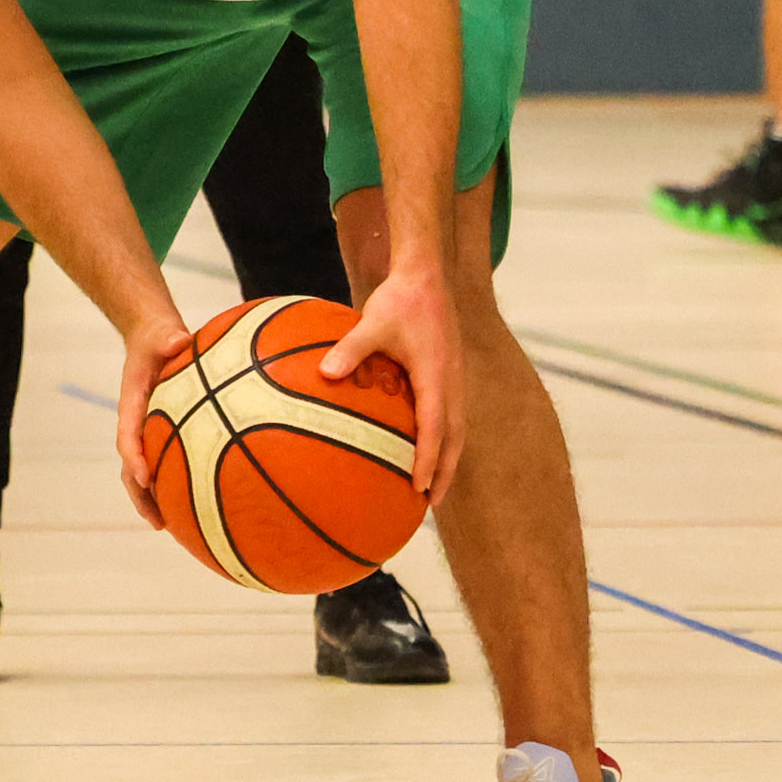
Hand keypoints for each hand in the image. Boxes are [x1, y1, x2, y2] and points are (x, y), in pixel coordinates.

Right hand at [104, 305, 192, 529]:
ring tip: (171, 527)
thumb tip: (180, 339)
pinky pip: (162, 464)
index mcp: (132, 403)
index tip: (144, 476)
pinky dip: (171, 486)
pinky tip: (194, 505)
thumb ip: (168, 337)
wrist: (151, 338)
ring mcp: (146, 431)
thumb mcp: (162, 334)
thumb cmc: (158, 338)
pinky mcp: (160, 435)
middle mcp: (136, 423)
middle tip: (157, 522)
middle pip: (130, 465)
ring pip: (141, 472)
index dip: (134, 456)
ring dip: (152, 500)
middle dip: (140, 496)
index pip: (128, 434)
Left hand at [320, 266, 464, 499]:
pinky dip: (443, 438)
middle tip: (430, 503)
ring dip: (447, 458)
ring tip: (432, 488)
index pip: (436, 427)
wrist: (426, 277)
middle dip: (445, 471)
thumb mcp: (372, 322)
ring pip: (457, 429)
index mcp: (437, 376)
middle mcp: (452, 383)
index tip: (420, 487)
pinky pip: (451, 415)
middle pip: (455, 438)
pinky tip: (424, 449)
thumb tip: (324, 373)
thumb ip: (350, 349)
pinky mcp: (450, 375)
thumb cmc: (399, 300)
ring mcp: (455, 380)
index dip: (429, 459)